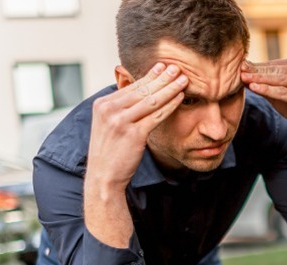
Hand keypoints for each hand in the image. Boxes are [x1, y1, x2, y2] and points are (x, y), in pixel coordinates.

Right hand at [83, 62, 187, 247]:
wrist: (103, 177)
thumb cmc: (110, 152)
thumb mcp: (108, 125)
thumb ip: (120, 108)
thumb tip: (138, 92)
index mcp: (103, 104)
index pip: (131, 86)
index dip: (150, 75)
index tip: (163, 66)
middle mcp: (109, 109)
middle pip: (142, 89)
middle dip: (162, 77)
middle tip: (177, 67)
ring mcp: (120, 121)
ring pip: (151, 100)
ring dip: (169, 88)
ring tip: (183, 79)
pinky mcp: (133, 134)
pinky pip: (156, 115)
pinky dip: (170, 105)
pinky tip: (180, 97)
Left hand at [241, 58, 286, 139]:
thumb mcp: (277, 93)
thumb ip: (263, 83)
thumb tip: (243, 72)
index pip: (274, 64)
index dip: (257, 66)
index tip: (240, 66)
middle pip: (276, 71)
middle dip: (256, 71)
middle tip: (239, 70)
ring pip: (279, 80)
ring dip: (260, 79)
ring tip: (244, 78)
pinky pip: (283, 92)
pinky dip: (268, 90)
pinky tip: (254, 88)